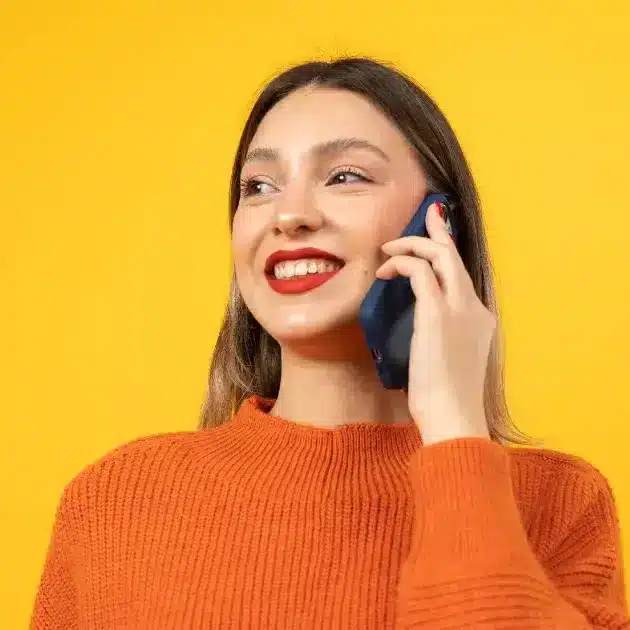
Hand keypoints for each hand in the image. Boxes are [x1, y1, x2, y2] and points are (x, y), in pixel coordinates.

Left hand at [375, 201, 493, 444]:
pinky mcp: (438, 313)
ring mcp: (459, 308)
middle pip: (455, 256)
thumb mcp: (449, 360)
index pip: (461, 275)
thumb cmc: (447, 398)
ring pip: (439, 255)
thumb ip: (442, 336)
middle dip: (437, 231)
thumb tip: (423, 327)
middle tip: (425, 215)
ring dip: (411, 246)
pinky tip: (385, 271)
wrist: (454, 416)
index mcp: (479, 318)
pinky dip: (401, 263)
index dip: (448, 250)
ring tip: (388, 250)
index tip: (437, 233)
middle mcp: (473, 307)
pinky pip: (419, 271)